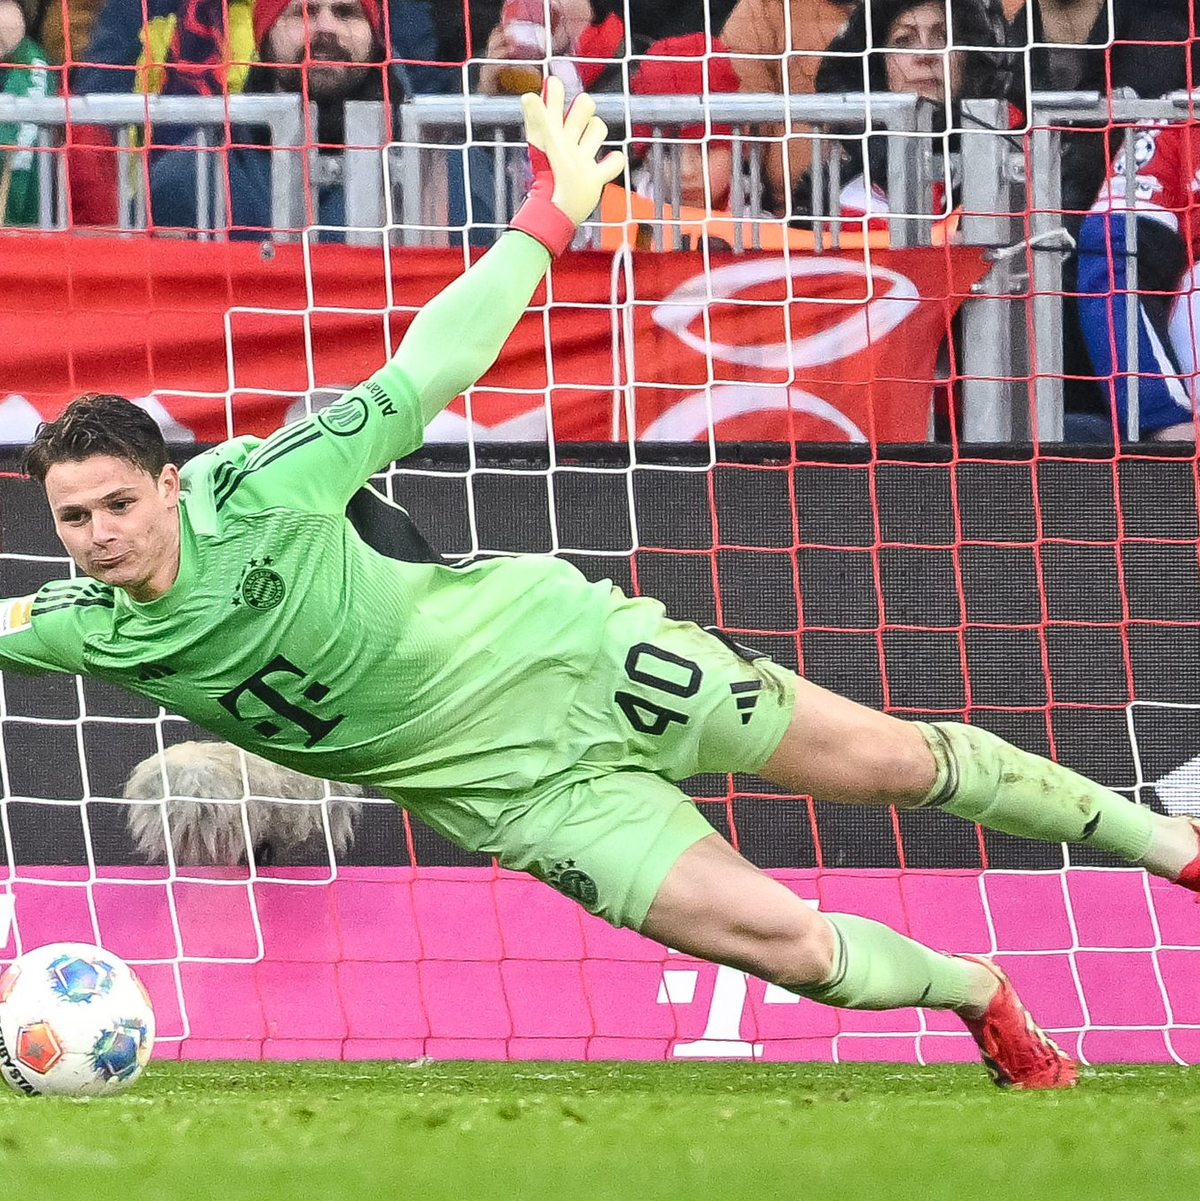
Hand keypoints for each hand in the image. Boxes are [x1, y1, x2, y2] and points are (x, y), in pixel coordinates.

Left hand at [520, 76, 624, 225]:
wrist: (561, 211)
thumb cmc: (551, 177)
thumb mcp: (547, 143)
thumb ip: (540, 118)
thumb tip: (529, 96)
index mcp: (554, 132)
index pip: (556, 101)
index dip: (556, 92)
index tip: (555, 84)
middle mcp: (568, 143)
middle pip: (583, 110)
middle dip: (584, 108)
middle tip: (580, 115)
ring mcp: (583, 159)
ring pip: (598, 131)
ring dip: (597, 133)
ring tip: (588, 145)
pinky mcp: (595, 177)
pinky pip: (613, 162)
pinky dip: (614, 161)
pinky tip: (608, 162)